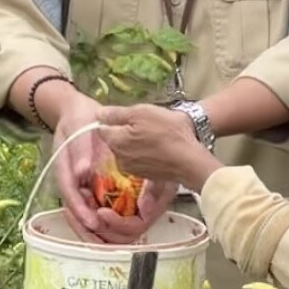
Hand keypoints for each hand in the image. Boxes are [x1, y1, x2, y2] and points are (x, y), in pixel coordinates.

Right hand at [54, 91, 174, 243]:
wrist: (81, 114)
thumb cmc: (78, 121)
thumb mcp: (77, 130)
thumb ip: (79, 152)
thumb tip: (82, 173)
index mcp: (64, 173)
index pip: (70, 198)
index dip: (81, 213)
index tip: (94, 223)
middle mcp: (73, 184)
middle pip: (77, 214)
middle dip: (89, 231)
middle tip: (107, 243)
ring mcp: (82, 187)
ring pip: (88, 215)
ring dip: (100, 229)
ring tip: (116, 240)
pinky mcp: (94, 187)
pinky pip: (99, 207)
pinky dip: (108, 218)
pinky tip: (124, 225)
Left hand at [99, 105, 221, 193]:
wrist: (190, 159)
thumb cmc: (167, 131)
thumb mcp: (142, 112)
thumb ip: (117, 114)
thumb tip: (98, 114)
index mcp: (115, 141)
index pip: (102, 128)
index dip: (113, 120)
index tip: (129, 116)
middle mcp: (119, 158)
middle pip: (116, 140)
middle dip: (126, 132)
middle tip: (146, 123)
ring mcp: (132, 169)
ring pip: (128, 150)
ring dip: (137, 143)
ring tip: (155, 135)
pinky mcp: (146, 175)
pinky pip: (140, 160)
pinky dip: (146, 154)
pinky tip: (160, 148)